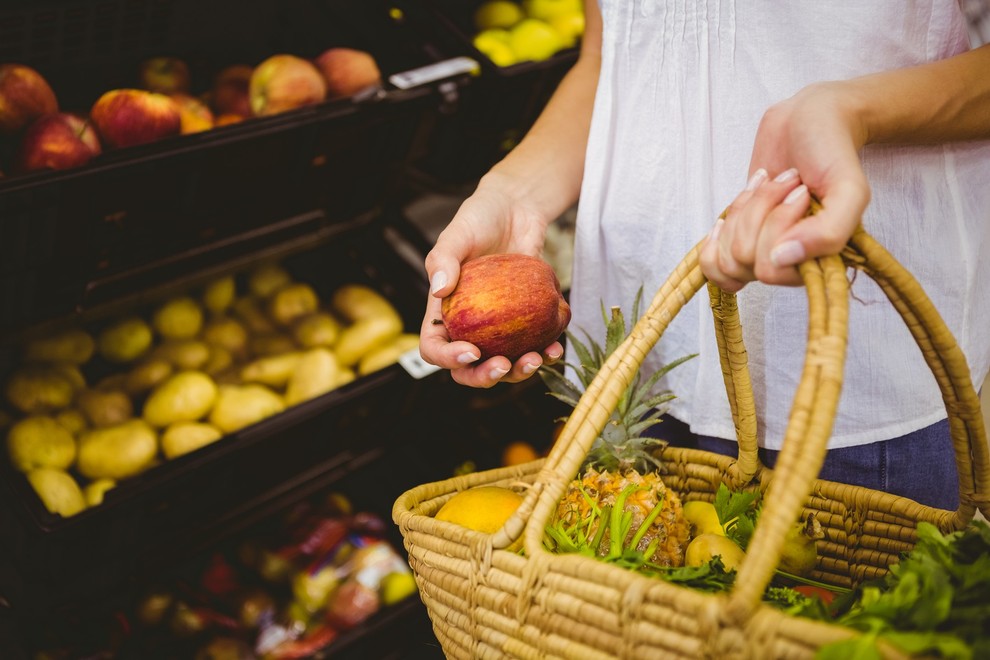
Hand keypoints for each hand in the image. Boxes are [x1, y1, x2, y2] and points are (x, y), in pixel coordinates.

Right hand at [419, 176, 562, 387]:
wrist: (517, 209)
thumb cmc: (480, 218)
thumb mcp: (457, 233)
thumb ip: (444, 259)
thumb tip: (438, 290)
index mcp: (442, 312)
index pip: (434, 347)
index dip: (448, 359)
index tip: (471, 352)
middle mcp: (468, 326)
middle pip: (468, 369)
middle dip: (485, 376)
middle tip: (504, 365)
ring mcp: (497, 328)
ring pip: (502, 365)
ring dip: (519, 372)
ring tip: (537, 359)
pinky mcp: (525, 322)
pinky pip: (532, 347)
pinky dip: (545, 354)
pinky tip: (556, 348)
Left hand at [701, 82, 871, 291]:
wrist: (809, 121)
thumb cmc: (831, 152)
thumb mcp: (849, 190)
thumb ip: (829, 233)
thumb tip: (782, 259)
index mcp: (819, 263)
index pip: (771, 271)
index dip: (776, 228)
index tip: (802, 192)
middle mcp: (790, 265)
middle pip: (743, 259)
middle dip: (758, 212)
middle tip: (785, 182)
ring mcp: (761, 255)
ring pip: (725, 257)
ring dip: (741, 212)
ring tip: (767, 186)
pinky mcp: (738, 242)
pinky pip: (711, 260)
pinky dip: (719, 230)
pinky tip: (742, 203)